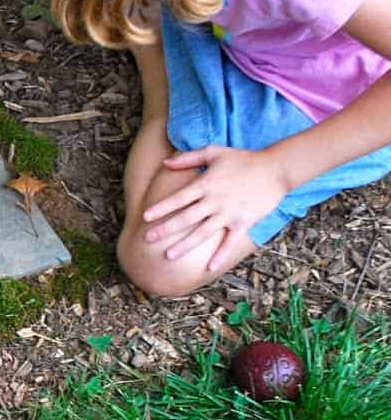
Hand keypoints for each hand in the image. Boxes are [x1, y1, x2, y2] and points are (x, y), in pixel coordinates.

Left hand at [143, 145, 286, 272]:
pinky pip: (230, 242)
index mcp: (206, 184)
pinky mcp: (244, 222)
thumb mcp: (214, 152)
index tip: (145, 216)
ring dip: (185, 245)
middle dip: (165, 229)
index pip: (178, 198)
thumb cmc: (242, 159)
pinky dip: (221, 255)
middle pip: (186, 218)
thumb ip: (188, 158)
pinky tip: (209, 267)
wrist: (276, 169)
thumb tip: (164, 162)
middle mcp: (215, 201)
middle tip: (146, 239)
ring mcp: (229, 214)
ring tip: (168, 255)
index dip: (161, 208)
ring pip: (203, 233)